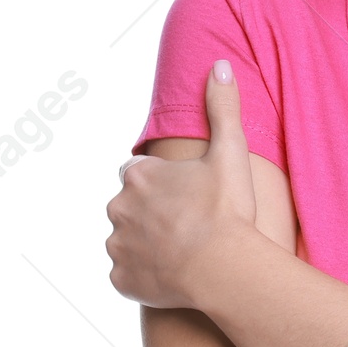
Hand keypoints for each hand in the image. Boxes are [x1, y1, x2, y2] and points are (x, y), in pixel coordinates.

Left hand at [106, 61, 257, 307]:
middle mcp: (119, 208)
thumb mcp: (229, 152)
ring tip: (182, 252)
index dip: (163, 184)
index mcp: (140, 176)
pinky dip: (145, 276)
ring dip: (147, 244)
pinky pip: (129, 275)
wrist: (224, 267)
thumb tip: (220, 66)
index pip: (139, 174)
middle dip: (152, 214)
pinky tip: (172, 276)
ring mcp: (118, 246)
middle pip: (130, 207)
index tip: (187, 195)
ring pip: (127, 241)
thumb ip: (222, 108)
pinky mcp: (121, 280)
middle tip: (187, 225)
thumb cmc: (227, 210)